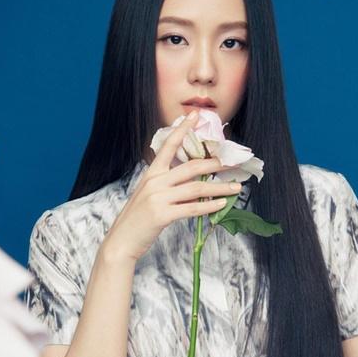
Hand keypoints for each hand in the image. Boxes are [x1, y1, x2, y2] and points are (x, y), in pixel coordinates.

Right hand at [103, 112, 241, 262]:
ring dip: (219, 188)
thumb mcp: (148, 195)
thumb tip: (192, 180)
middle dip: (214, 164)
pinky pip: (192, 208)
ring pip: (196, 188)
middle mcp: (155, 182)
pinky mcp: (162, 215)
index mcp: (151, 174)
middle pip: (190, 167)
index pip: (168, 145)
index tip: (196, 115)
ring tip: (236, 188)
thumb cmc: (137, 219)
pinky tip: (221, 204)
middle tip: (232, 164)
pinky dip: (209, 206)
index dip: (183, 129)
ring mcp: (158, 198)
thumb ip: (165, 184)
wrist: (121, 241)